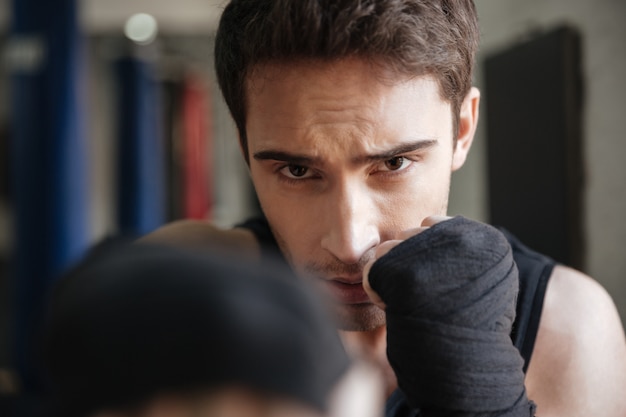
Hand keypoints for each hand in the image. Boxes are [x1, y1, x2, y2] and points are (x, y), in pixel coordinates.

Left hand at [361, 216, 534, 414]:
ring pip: (386, 248)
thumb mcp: (483, 281)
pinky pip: (371, 269)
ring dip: (389, 275)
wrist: (467, 368)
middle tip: (419, 296)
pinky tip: (394, 308)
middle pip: (407, 233)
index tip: (435, 282)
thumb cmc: (472, 331)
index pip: (434, 225)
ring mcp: (428, 251)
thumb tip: (428, 224)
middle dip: (406, 263)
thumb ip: (459, 250)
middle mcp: (458, 237)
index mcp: (485, 239)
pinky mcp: (400, 270)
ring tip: (408, 303)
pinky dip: (375, 289)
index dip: (426, 254)